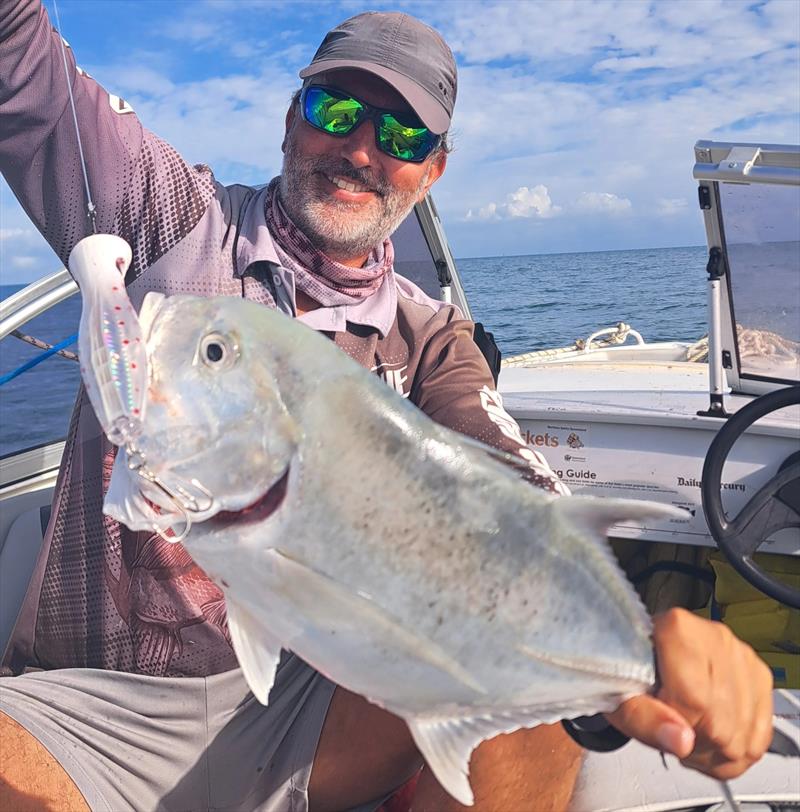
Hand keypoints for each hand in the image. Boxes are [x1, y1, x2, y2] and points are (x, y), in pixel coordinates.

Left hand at [605, 607, 773, 779]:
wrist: (637, 653)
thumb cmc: (625, 671)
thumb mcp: (620, 696)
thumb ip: (645, 718)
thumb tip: (681, 740)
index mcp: (678, 630)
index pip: (694, 700)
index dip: (674, 722)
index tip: (658, 716)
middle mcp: (716, 637)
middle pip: (722, 721)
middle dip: (693, 742)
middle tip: (669, 730)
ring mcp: (742, 657)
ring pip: (744, 733)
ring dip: (713, 750)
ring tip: (685, 734)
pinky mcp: (758, 676)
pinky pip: (759, 734)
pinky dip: (733, 750)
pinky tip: (708, 740)